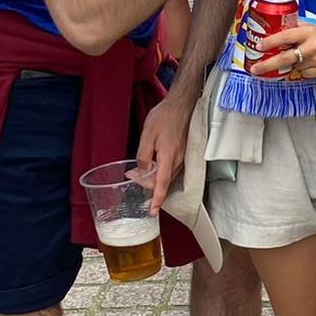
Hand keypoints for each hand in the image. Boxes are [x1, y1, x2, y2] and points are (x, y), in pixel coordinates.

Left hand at [134, 75, 201, 213]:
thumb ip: (143, 155)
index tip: (152, 211)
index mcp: (168, 157)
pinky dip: (161, 171)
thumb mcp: (147, 135)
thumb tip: (141, 171)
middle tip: (132, 178)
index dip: (157, 199)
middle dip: (148, 186)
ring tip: (138, 173)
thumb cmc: (164, 117)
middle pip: (163, 182)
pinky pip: (171, 168)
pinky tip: (152, 165)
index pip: (162, 184)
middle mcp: (178, 160)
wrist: (182, 104)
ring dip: (154, 178)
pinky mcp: (183, 153)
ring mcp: (183, 157)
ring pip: (167, 175)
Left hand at [252, 20, 315, 80]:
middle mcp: (312, 46)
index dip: (271, 42)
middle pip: (285, 58)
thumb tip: (276, 28)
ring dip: (292, 65)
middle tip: (255, 69)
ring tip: (303, 58)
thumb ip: (295, 27)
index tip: (259, 46)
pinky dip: (305, 71)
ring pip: (295, 68)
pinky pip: (306, 75)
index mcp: (308, 32)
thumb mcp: (313, 26)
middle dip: (267, 64)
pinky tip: (312, 63)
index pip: (286, 36)